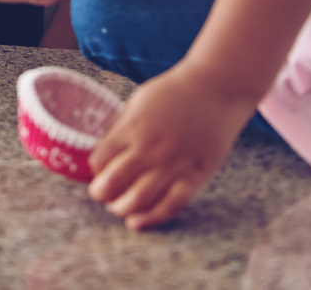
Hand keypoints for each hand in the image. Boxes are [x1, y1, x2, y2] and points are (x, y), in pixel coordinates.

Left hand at [86, 62, 255, 229]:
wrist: (216, 89)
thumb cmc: (174, 92)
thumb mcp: (138, 102)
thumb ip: (122, 128)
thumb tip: (103, 152)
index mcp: (132, 127)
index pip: (100, 159)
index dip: (94, 170)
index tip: (97, 172)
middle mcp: (150, 148)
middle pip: (113, 182)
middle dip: (101, 193)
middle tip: (101, 194)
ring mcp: (174, 164)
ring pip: (139, 199)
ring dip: (122, 208)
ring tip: (117, 208)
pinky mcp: (196, 175)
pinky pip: (171, 204)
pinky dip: (151, 218)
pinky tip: (137, 222)